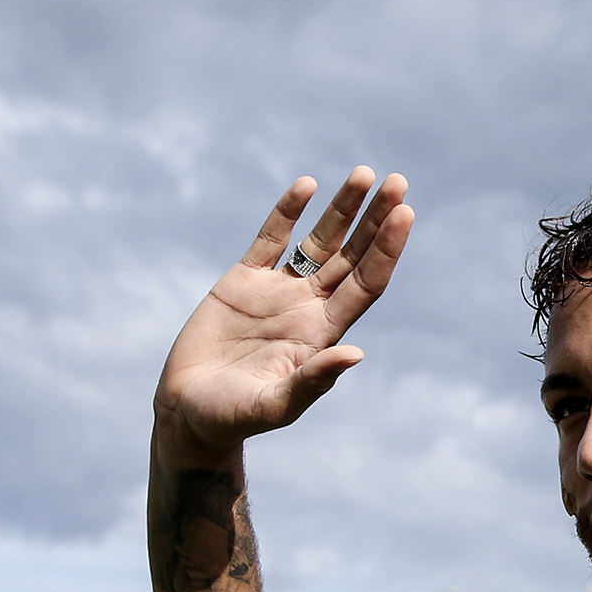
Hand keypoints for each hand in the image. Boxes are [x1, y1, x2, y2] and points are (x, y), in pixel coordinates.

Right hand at [155, 168, 412, 454]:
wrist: (187, 412)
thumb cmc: (232, 418)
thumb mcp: (274, 405)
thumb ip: (312, 380)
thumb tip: (356, 354)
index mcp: (322, 334)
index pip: (365, 283)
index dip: (385, 250)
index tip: (403, 214)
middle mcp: (307, 307)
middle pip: (352, 255)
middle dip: (375, 220)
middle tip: (398, 182)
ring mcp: (277, 291)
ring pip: (318, 241)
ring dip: (342, 209)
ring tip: (363, 174)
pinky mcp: (243, 281)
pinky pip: (271, 238)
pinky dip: (287, 212)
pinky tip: (306, 185)